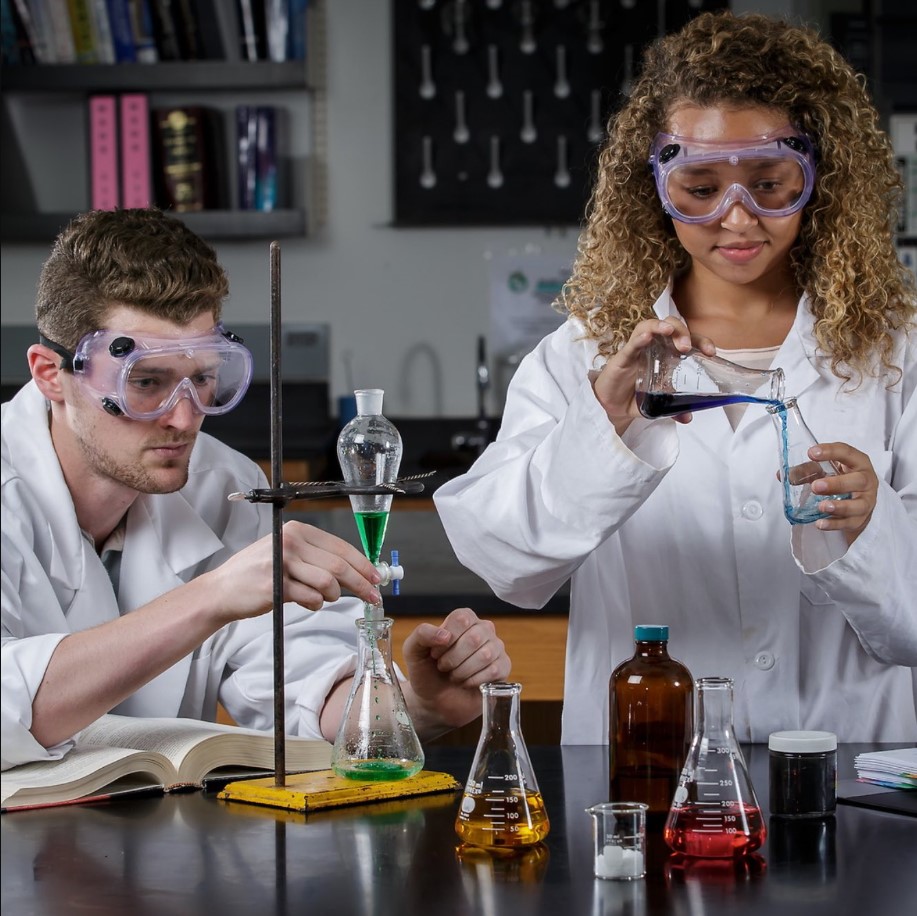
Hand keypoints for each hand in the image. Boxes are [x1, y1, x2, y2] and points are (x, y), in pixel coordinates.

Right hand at [206, 520, 381, 622]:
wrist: (222, 590)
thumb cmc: (258, 572)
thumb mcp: (288, 554)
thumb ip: (318, 558)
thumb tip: (358, 571)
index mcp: (297, 530)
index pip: (340, 546)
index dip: (363, 564)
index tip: (376, 578)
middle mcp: (291, 542)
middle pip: (339, 565)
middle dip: (360, 584)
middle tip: (372, 597)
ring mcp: (282, 563)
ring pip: (328, 582)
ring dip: (333, 595)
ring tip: (325, 598)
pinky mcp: (275, 586)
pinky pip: (310, 598)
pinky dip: (315, 604)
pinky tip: (308, 602)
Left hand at [400, 608, 510, 738]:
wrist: (434, 700)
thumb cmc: (426, 671)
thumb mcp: (413, 650)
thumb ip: (422, 634)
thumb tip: (445, 635)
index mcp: (463, 619)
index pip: (461, 619)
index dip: (446, 638)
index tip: (435, 653)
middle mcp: (483, 629)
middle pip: (474, 637)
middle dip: (453, 658)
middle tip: (443, 667)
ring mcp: (495, 648)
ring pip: (486, 654)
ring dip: (463, 670)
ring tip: (454, 676)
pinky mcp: (503, 667)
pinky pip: (495, 670)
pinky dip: (475, 680)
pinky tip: (466, 683)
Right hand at [590, 318, 714, 434]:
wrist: (610, 404)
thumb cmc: (634, 395)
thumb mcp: (658, 404)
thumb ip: (674, 409)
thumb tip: (688, 418)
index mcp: (667, 355)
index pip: (688, 340)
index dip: (701, 341)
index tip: (711, 352)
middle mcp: (654, 348)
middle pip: (671, 327)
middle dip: (683, 332)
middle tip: (686, 347)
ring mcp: (638, 350)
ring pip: (651, 326)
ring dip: (662, 327)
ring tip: (670, 332)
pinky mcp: (622, 356)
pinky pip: (632, 343)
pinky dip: (640, 338)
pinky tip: (647, 337)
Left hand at [808, 442, 878, 544]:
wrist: (857, 501)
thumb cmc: (840, 479)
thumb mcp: (825, 470)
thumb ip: (805, 471)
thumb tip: (782, 475)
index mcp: (857, 462)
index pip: (847, 453)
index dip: (831, 451)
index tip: (811, 453)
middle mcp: (866, 481)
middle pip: (858, 481)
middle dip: (837, 484)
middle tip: (816, 486)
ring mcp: (866, 501)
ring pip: (859, 505)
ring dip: (839, 506)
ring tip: (821, 506)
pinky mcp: (860, 519)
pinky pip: (849, 523)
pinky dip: (834, 524)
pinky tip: (820, 523)